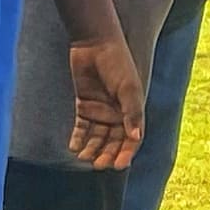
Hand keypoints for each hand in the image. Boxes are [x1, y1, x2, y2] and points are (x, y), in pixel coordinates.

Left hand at [67, 32, 143, 168]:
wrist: (94, 44)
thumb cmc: (117, 63)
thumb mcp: (128, 88)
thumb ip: (132, 112)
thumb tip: (136, 137)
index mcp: (132, 110)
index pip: (131, 138)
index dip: (126, 152)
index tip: (119, 165)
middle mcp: (116, 114)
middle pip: (113, 141)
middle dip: (107, 154)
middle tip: (98, 165)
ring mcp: (100, 111)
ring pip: (97, 137)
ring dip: (91, 149)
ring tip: (83, 158)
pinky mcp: (84, 106)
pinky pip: (81, 128)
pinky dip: (78, 138)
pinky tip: (74, 148)